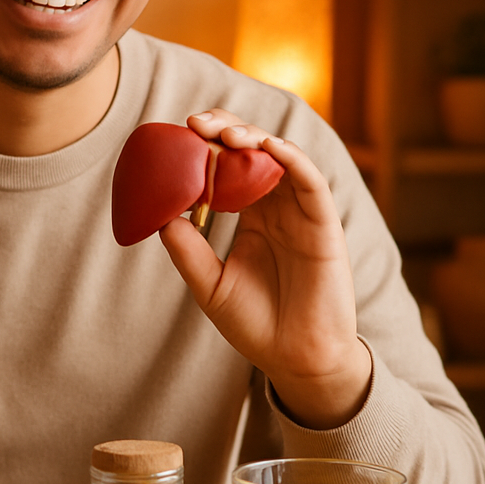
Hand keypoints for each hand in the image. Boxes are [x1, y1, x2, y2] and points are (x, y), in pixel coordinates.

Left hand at [158, 109, 370, 429]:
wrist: (295, 359)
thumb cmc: (254, 323)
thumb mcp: (208, 285)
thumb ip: (187, 251)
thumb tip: (160, 217)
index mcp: (249, 215)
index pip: (228, 166)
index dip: (207, 145)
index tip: (178, 134)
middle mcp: (276, 206)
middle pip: (253, 151)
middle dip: (226, 130)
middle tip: (196, 124)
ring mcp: (301, 212)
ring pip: (281, 157)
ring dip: (254, 138)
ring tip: (225, 135)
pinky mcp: (324, 224)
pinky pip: (311, 182)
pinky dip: (291, 158)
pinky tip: (268, 147)